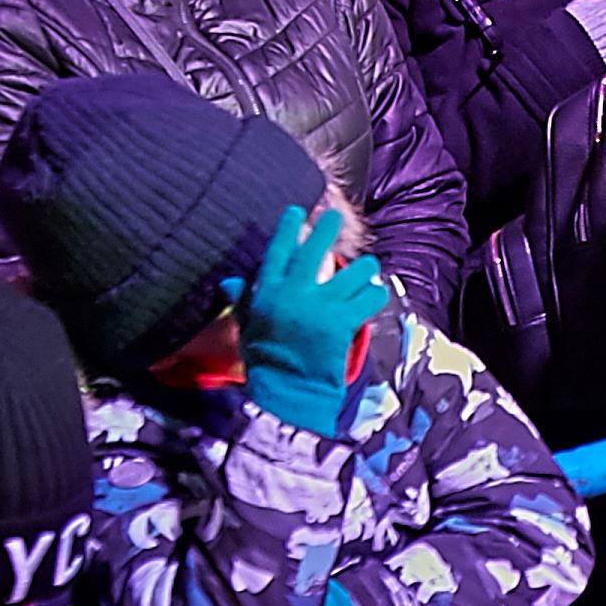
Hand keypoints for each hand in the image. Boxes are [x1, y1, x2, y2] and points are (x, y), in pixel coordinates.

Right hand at [239, 203, 392, 438]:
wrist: (288, 396)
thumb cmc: (266, 365)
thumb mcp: (247, 331)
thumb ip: (242, 303)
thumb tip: (229, 281)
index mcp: (267, 294)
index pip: (277, 252)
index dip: (287, 229)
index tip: (296, 210)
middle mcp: (292, 294)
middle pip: (313, 251)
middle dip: (325, 228)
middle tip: (334, 216)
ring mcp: (318, 306)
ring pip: (351, 271)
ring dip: (363, 267)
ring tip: (368, 266)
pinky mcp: (342, 321)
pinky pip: (367, 297)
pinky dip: (374, 294)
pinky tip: (375, 294)